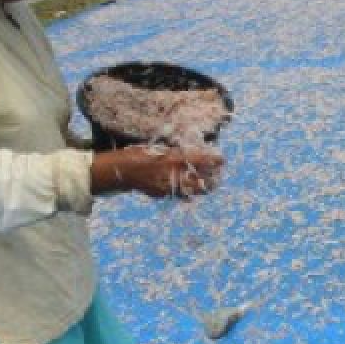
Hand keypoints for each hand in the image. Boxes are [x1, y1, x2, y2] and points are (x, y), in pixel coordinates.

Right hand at [91, 146, 223, 198]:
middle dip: (211, 179)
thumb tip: (189, 153)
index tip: (223, 159)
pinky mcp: (163, 194)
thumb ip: (174, 153)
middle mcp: (172, 174)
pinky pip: (179, 194)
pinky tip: (191, 191)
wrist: (121, 172)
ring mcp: (168, 186)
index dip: (212, 160)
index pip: (198, 160)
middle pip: (199, 180)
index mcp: (172, 159)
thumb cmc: (138, 155)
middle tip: (218, 177)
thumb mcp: (157, 149)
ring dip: (201, 188)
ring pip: (191, 190)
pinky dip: (187, 192)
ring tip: (210, 186)